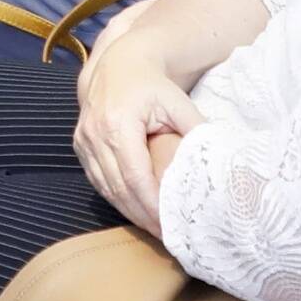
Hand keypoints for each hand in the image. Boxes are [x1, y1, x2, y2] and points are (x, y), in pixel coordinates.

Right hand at [72, 18, 199, 229]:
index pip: (134, 176)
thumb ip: (197, 132)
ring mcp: (83, 139)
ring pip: (104, 187)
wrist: (119, 64)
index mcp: (118, 123)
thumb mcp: (179, 104)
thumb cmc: (153, 85)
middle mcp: (94, 133)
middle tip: (165, 236)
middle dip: (141, 216)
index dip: (151, 205)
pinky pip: (96, 179)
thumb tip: (220, 163)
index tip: (169, 225)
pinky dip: (115, 197)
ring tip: (152, 228)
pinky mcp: (80, 144)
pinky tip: (134, 209)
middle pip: (118, 188)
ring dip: (128, 211)